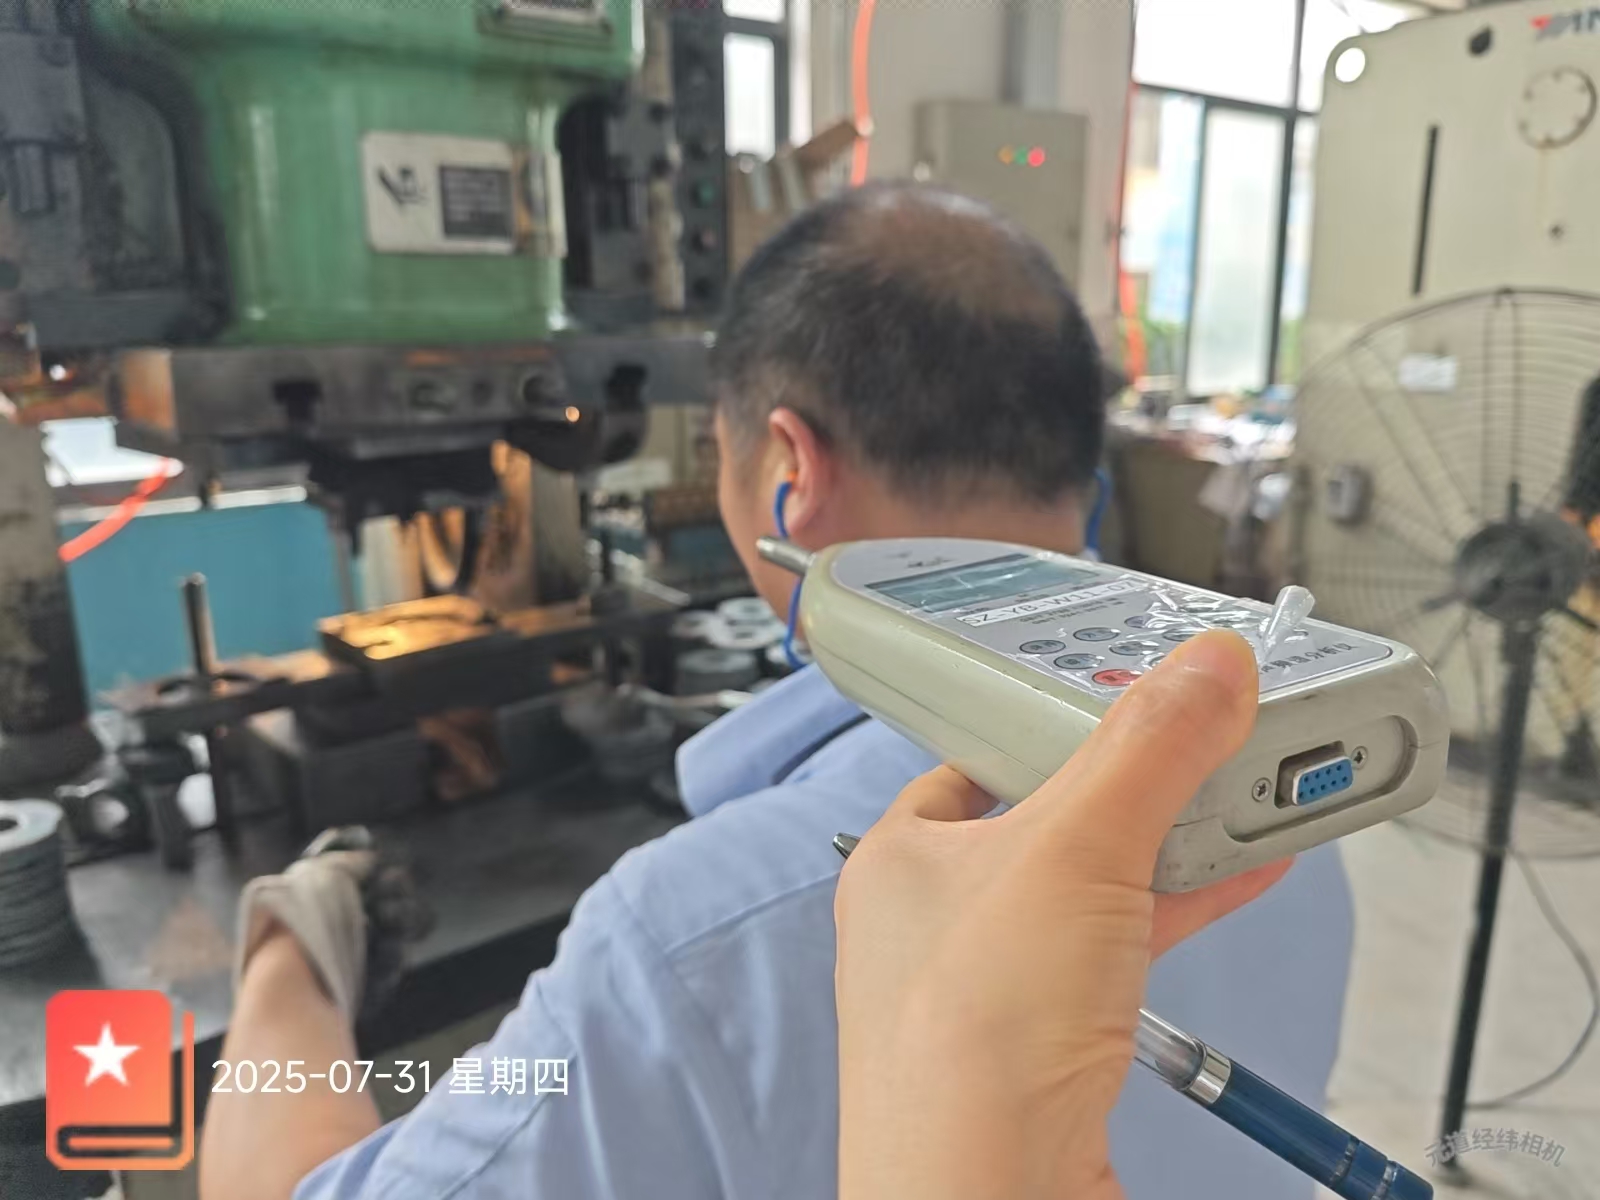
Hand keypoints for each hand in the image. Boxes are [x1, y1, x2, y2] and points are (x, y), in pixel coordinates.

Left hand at [834, 630, 1291, 1199]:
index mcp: (901, 862)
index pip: (976, 761)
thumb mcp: (1070, 849)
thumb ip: (1145, 751)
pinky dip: (1183, 912)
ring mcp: (990, 993)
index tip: (1125, 696)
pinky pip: (1122, 954)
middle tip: (1208, 742)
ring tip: (1249, 796)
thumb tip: (1204, 668)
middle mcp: (934, 927)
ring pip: (1093, 891)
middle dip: (1138, 788)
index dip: (1051, 726)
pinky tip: (1242, 877)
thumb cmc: (968, 1041)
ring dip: (1173, 846)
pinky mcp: (1047, 1050)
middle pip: (1050, 824)